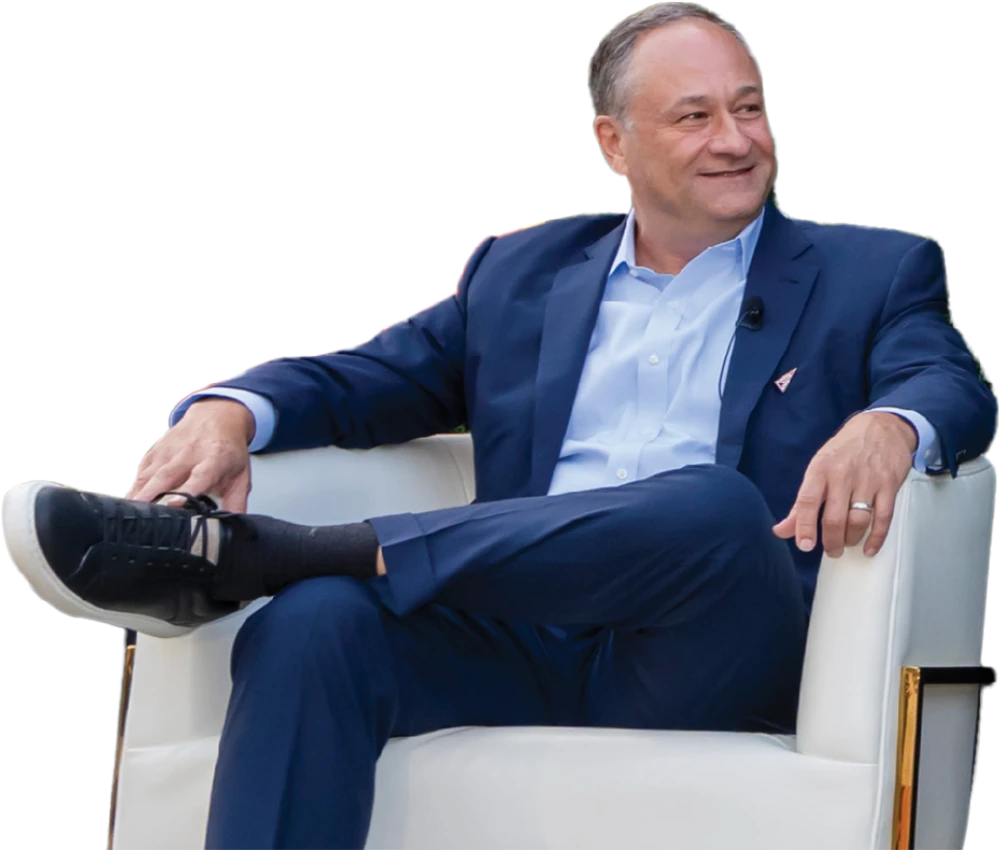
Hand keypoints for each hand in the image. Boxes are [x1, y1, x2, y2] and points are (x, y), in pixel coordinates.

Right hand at [126, 398, 255, 511]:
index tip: (175, 504)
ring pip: (148, 475)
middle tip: (144, 518)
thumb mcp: (241, 475)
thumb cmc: (228, 449)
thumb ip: (237, 503)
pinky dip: (133, 489)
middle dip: (152, 497)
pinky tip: (131, 504)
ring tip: (132, 517)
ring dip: (139, 495)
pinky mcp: (155, 452)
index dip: (187, 491)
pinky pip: (140, 473)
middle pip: (166, 476)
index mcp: (213, 460)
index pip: (199, 477)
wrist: (217, 416)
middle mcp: (188, 454)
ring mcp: (168, 452)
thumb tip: (233, 528)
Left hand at [772, 412, 916, 558]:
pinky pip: (883, 518)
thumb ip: (800, 503)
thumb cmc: (844, 450)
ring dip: (851, 539)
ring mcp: (868, 480)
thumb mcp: (817, 468)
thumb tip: (781, 531)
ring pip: (858, 520)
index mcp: (820, 470)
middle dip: (831, 541)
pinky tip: (869, 547)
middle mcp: (843, 475)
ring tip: (846, 544)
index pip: (807, 502)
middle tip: (831, 551)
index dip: (803, 526)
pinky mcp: (889, 485)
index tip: (804, 545)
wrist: (881, 427)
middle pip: (834, 517)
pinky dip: (876, 537)